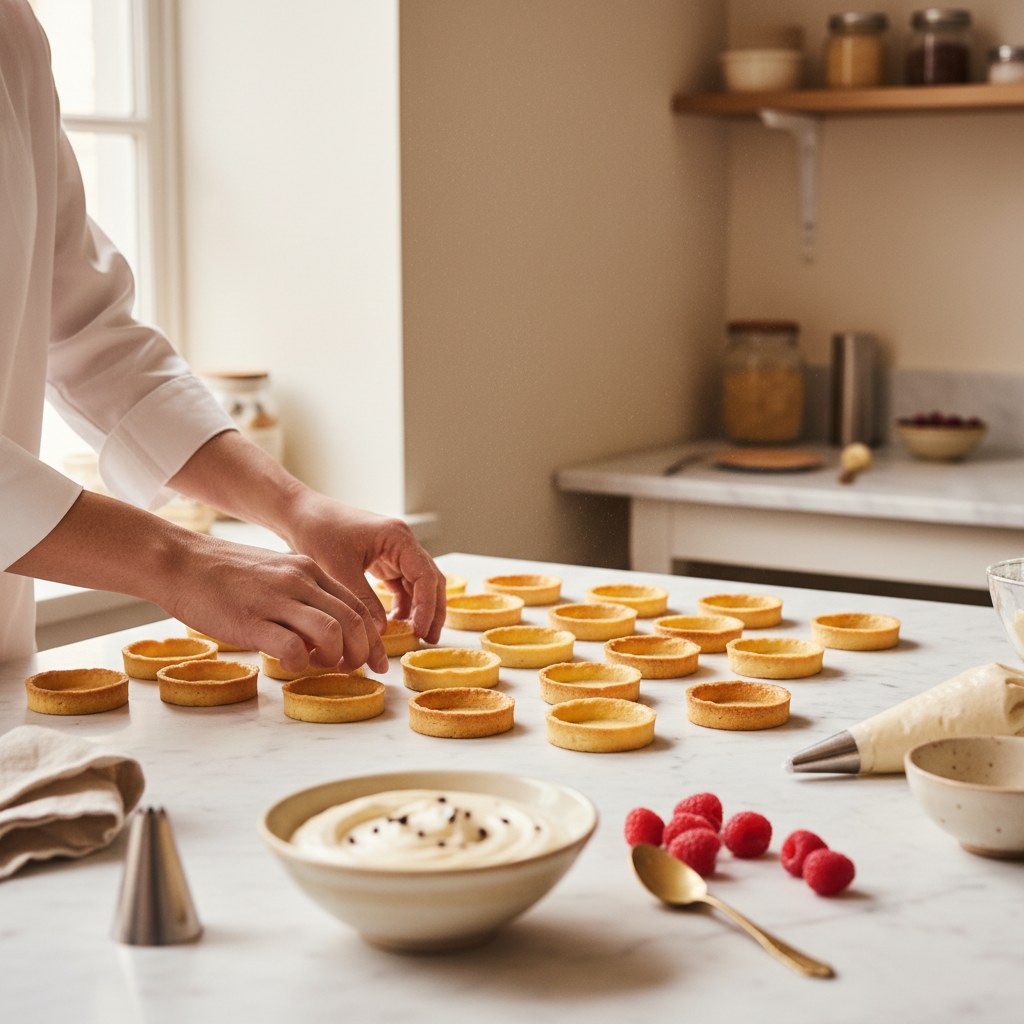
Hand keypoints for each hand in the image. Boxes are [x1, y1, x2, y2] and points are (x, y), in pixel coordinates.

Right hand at [168, 534, 388, 674]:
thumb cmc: (224, 573)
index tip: (376, 660)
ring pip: (332, 631)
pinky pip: (293, 647)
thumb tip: (324, 633)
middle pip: (353, 620)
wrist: (179, 561)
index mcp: (308, 570)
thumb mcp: (275, 572)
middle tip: (352, 670)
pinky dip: (299, 663)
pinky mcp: (251, 620)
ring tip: (321, 665)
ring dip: (335, 657)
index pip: (358, 604)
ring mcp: (276, 599)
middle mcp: (299, 581)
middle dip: (361, 652)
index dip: (374, 637)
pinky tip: (289, 664)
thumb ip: (302, 596)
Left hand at [282, 493, 445, 644]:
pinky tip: (396, 623)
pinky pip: (403, 586)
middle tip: (429, 638)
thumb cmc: (319, 531)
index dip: (427, 606)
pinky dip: (404, 604)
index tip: (421, 630)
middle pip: (430, 580)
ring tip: (416, 636)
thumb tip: (381, 632)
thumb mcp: (339, 568)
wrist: (300, 515)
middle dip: (432, 610)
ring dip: (421, 609)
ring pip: (419, 584)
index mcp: (398, 537)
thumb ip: (362, 600)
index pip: (426, 575)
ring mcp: (395, 552)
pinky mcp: (384, 561)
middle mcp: (402, 543)